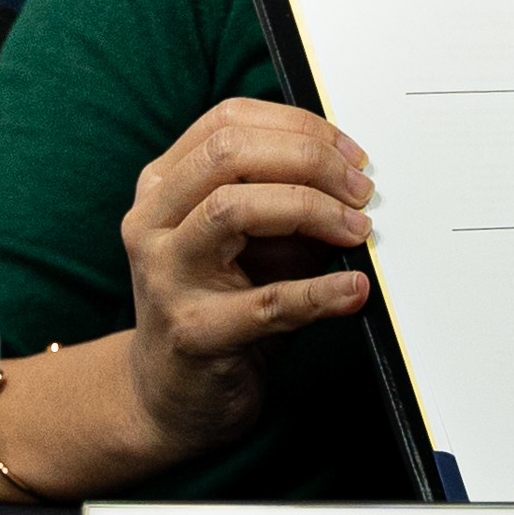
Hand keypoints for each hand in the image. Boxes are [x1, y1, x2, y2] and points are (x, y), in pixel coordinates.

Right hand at [118, 98, 377, 468]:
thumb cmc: (221, 301)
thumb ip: (288, 200)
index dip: (297, 126)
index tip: (350, 152)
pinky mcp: (191, 333)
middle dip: (309, 160)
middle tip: (362, 190)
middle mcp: (152, 221)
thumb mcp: (252, 240)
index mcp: (163, 184)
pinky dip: (318, 293)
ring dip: (311, 210)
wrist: (171, 393)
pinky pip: (264, 303)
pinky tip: (353, 290)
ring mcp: (165, 276)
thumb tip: (356, 177)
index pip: (227, 121)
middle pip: (229, 153)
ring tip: (358, 230)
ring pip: (233, 208)